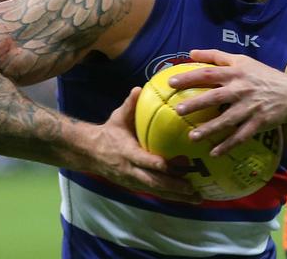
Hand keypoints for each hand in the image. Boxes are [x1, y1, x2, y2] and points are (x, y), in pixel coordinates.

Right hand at [91, 87, 200, 202]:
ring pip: (156, 190)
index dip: (152, 163)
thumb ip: (129, 105)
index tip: (166, 164)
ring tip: (196, 197)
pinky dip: (171, 196)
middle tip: (192, 188)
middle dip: (172, 186)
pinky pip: (155, 192)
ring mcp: (133, 180)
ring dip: (176, 195)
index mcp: (126, 152)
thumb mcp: (117, 118)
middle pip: (152, 181)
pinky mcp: (136, 186)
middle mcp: (130, 170)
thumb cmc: (109, 133)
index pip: (140, 159)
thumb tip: (139, 89)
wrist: (90, 154)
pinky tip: (187, 197)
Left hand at [168, 49, 286, 155]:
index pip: (209, 73)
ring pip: (227, 120)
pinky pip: (241, 136)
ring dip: (210, 129)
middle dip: (196, 104)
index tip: (171, 83)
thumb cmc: (262, 75)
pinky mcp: (259, 123)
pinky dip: (228, 145)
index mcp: (236, 72)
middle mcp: (242, 89)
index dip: (189, 77)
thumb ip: (216, 56)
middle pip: (215, 96)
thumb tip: (191, 52)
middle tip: (177, 110)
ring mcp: (250, 107)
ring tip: (192, 137)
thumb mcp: (242, 60)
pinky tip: (213, 152)